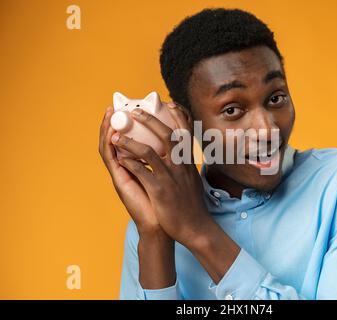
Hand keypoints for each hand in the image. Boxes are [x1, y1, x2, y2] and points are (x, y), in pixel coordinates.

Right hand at [98, 106, 163, 235]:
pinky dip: (109, 145)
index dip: (128, 125)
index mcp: (138, 164)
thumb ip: (170, 161)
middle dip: (114, 122)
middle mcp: (128, 166)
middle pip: (116, 140)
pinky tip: (111, 133)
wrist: (163, 225)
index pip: (129, 140)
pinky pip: (110, 160)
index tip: (134, 108)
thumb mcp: (171, 176)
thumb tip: (180, 144)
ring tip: (108, 114)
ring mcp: (122, 173)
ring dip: (106, 129)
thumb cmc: (169, 202)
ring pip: (109, 147)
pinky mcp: (120, 181)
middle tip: (115, 105)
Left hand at [110, 105, 213, 247]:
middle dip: (149, 120)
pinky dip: (129, 162)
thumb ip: (187, 166)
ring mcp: (170, 178)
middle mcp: (180, 166)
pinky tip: (120, 158)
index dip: (177, 115)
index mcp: (188, 162)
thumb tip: (183, 157)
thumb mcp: (193, 180)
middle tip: (135, 112)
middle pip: (166, 134)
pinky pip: (141, 172)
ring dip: (130, 141)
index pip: (185, 132)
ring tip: (117, 135)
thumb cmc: (192, 205)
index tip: (169, 103)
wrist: (195, 228)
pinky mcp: (159, 191)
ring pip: (149, 151)